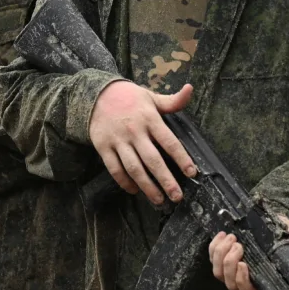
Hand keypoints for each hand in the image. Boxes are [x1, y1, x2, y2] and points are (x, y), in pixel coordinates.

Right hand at [89, 81, 196, 204]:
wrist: (96, 94)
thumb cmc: (129, 98)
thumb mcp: (151, 97)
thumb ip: (172, 101)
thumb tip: (190, 89)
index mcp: (150, 118)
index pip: (169, 142)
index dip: (182, 158)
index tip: (192, 172)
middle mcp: (134, 131)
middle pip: (153, 160)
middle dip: (166, 180)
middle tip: (177, 196)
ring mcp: (118, 140)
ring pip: (134, 168)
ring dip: (147, 186)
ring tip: (158, 199)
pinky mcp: (103, 147)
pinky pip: (115, 169)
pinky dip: (124, 182)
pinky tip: (135, 190)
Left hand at [209, 215, 288, 289]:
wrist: (281, 242)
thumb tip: (279, 225)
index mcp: (262, 286)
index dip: (242, 280)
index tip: (244, 264)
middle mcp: (245, 285)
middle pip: (229, 282)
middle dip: (230, 261)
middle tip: (238, 244)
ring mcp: (232, 275)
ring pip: (218, 272)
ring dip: (221, 254)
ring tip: (231, 238)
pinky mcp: (223, 263)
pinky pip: (213, 260)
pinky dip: (214, 248)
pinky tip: (222, 235)